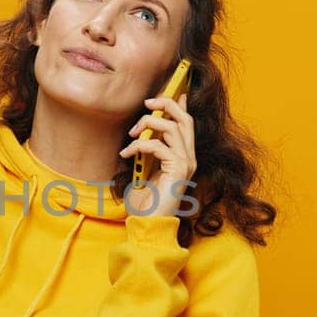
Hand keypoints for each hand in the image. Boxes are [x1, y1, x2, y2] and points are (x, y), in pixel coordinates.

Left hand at [120, 93, 196, 216]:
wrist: (149, 226)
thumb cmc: (145, 203)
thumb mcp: (144, 170)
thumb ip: (148, 152)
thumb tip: (142, 134)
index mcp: (183, 157)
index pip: (187, 124)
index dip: (180, 105)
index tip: (174, 91)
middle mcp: (189, 158)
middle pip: (185, 119)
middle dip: (167, 104)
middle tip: (147, 102)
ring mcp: (186, 164)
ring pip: (173, 128)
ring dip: (149, 124)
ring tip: (132, 133)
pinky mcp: (178, 169)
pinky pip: (159, 146)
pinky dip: (140, 145)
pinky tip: (127, 154)